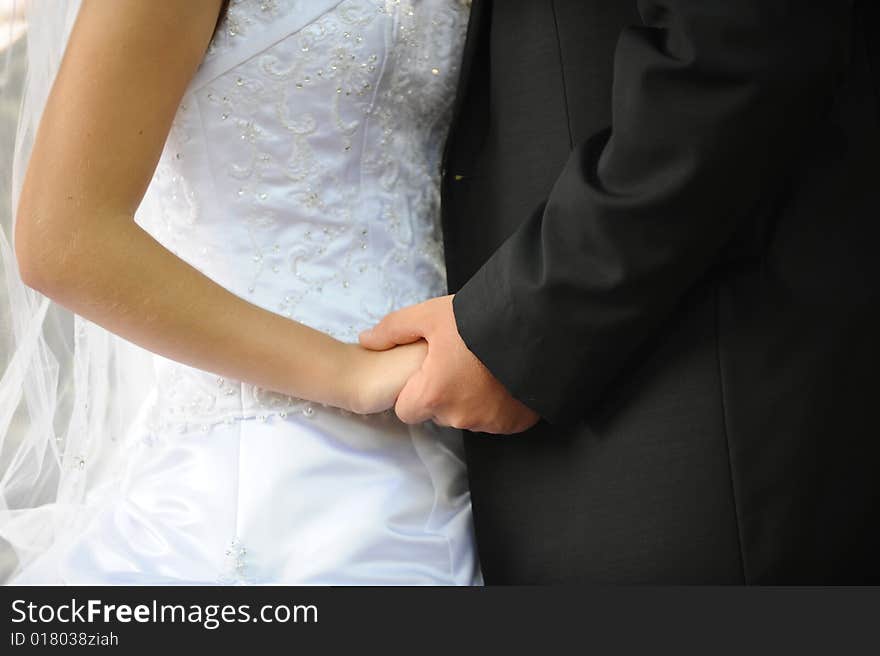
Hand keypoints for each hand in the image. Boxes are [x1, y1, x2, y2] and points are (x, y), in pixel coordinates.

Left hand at [359, 295, 539, 433]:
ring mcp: (490, 422)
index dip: (413, 390)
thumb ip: (393, 330)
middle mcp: (460, 416)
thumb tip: (366, 340)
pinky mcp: (515, 422)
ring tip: (482, 367)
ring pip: (468, 416)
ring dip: (471, 399)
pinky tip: (501, 378)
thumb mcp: (429, 316)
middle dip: (444, 394)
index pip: (407, 410)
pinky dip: (497, 403)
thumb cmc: (477, 320)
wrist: (534, 325)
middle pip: (439, 414)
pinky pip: (496, 418)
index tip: (427, 371)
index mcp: (433, 395)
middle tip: (458, 362)